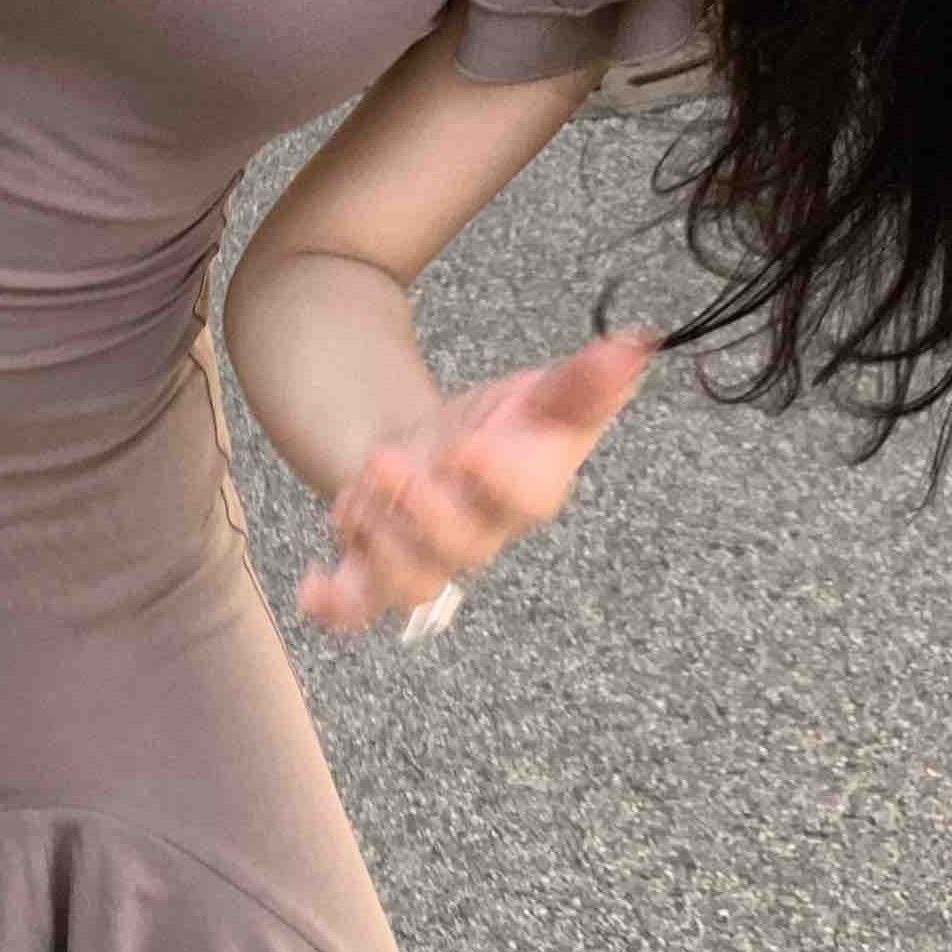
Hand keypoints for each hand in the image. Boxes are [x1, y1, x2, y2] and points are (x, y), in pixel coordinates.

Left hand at [297, 328, 660, 634]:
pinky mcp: (377, 568)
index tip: (470, 446)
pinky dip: (335, 603)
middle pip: (463, 546)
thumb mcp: (536, 394)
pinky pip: (358, 605)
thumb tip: (637, 346)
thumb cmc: (499, 429)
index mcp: (528, 489)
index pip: (529, 497)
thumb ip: (582, 379)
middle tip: (390, 465)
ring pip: (412, 579)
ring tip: (359, 493)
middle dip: (424, 509)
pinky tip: (314, 587)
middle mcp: (480, 534)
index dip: (501, 478)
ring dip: (380, 541)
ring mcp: (426, 556)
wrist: (437, 452)